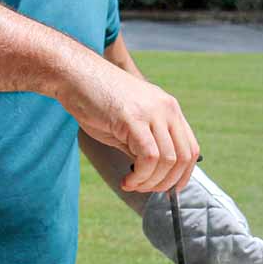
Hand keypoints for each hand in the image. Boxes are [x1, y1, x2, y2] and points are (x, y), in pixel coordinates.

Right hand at [54, 53, 198, 193]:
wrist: (72, 73)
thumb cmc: (96, 100)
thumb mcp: (130, 127)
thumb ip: (146, 148)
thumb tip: (156, 178)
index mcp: (169, 108)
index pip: (191, 149)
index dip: (184, 175)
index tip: (170, 189)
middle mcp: (166, 108)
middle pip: (183, 158)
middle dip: (166, 183)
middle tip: (145, 190)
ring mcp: (152, 112)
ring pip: (167, 161)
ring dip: (150, 182)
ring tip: (132, 185)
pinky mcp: (134, 118)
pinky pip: (149, 158)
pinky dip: (141, 176)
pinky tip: (128, 180)